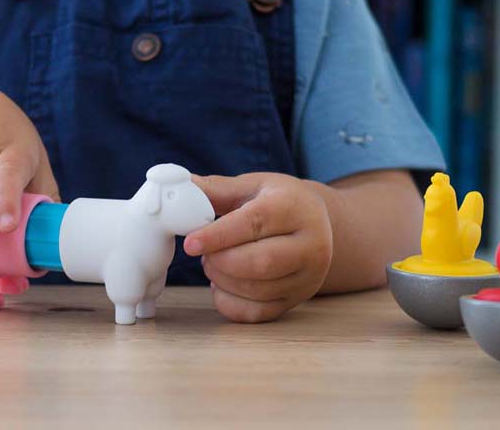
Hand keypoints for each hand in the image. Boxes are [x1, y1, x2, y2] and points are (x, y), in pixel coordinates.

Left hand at [182, 173, 333, 322]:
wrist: (319, 224)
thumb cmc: (280, 201)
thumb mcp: (253, 185)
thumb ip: (216, 189)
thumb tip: (179, 186)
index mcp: (295, 208)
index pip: (255, 223)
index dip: (219, 235)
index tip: (190, 243)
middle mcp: (310, 245)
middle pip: (260, 262)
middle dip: (220, 261)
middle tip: (203, 254)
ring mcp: (308, 277)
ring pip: (259, 290)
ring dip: (223, 281)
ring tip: (213, 264)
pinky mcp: (298, 300)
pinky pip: (259, 314)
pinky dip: (231, 303)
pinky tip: (222, 285)